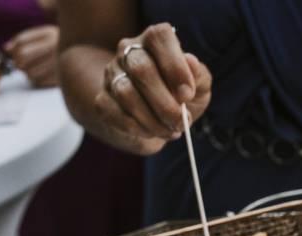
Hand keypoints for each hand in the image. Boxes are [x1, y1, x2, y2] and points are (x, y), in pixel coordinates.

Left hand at [4, 25, 58, 87]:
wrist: (85, 56)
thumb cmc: (59, 45)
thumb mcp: (44, 35)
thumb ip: (24, 39)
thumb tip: (6, 48)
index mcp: (49, 34)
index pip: (22, 41)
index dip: (14, 49)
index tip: (13, 53)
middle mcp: (54, 47)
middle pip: (23, 57)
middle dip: (18, 62)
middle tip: (21, 64)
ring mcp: (58, 63)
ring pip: (30, 72)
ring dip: (27, 73)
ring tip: (32, 70)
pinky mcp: (61, 77)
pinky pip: (40, 82)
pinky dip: (36, 81)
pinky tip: (41, 76)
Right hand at [94, 22, 210, 154]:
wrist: (154, 119)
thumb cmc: (180, 96)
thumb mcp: (199, 86)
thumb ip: (199, 75)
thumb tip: (191, 63)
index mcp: (155, 40)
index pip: (160, 38)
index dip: (175, 67)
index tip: (188, 95)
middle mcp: (129, 51)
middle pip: (141, 69)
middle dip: (165, 102)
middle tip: (180, 121)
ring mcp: (112, 74)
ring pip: (126, 93)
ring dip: (152, 120)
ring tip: (170, 130)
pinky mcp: (102, 99)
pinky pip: (115, 114)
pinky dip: (138, 128)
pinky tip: (151, 132)